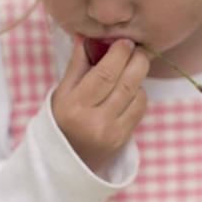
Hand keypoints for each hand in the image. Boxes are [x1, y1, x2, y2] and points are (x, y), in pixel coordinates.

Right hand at [51, 36, 150, 172]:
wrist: (66, 164)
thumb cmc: (61, 125)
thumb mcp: (61, 96)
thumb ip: (76, 67)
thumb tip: (85, 36)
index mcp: (75, 108)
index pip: (105, 74)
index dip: (119, 53)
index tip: (124, 41)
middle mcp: (96, 122)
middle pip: (127, 82)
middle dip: (137, 60)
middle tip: (137, 48)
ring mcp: (113, 134)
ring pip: (138, 94)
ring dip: (139, 77)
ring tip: (130, 69)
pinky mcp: (124, 140)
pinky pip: (140, 109)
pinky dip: (139, 94)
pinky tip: (129, 91)